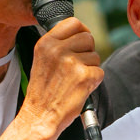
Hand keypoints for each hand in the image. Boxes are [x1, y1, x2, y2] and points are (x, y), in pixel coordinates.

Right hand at [22, 17, 102, 132]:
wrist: (40, 116)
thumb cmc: (43, 91)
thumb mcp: (42, 59)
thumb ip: (58, 44)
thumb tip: (80, 33)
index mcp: (46, 43)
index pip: (73, 23)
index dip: (82, 31)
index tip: (82, 42)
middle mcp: (58, 50)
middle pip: (88, 38)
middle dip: (88, 52)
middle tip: (77, 67)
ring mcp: (71, 62)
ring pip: (95, 56)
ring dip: (90, 68)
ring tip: (74, 80)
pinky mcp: (84, 76)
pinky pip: (99, 72)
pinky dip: (94, 82)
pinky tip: (80, 88)